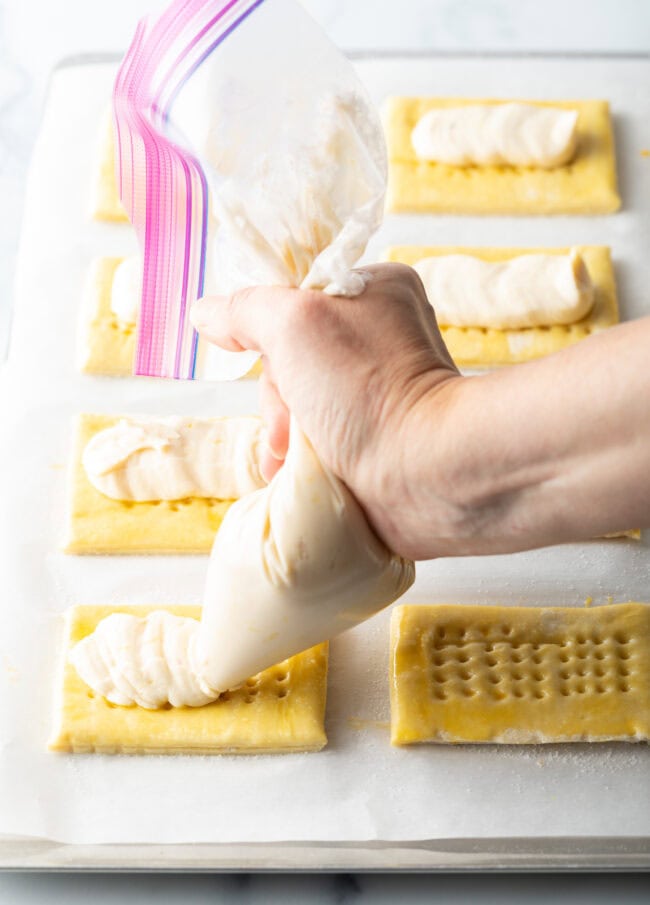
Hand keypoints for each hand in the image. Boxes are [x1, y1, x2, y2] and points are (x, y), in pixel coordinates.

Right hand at [191, 263, 460, 554]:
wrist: (430, 474)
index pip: (296, 301)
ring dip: (284, 435)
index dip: (269, 336)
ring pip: (304, 403)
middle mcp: (384, 338)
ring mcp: (383, 392)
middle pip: (295, 358)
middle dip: (278, 399)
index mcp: (375, 292)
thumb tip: (206, 313)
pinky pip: (324, 438)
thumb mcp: (294, 324)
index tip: (265, 365)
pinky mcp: (384, 440)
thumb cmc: (366, 389)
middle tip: (284, 431)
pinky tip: (294, 474)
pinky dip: (304, 456)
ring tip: (284, 463)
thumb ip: (246, 309)